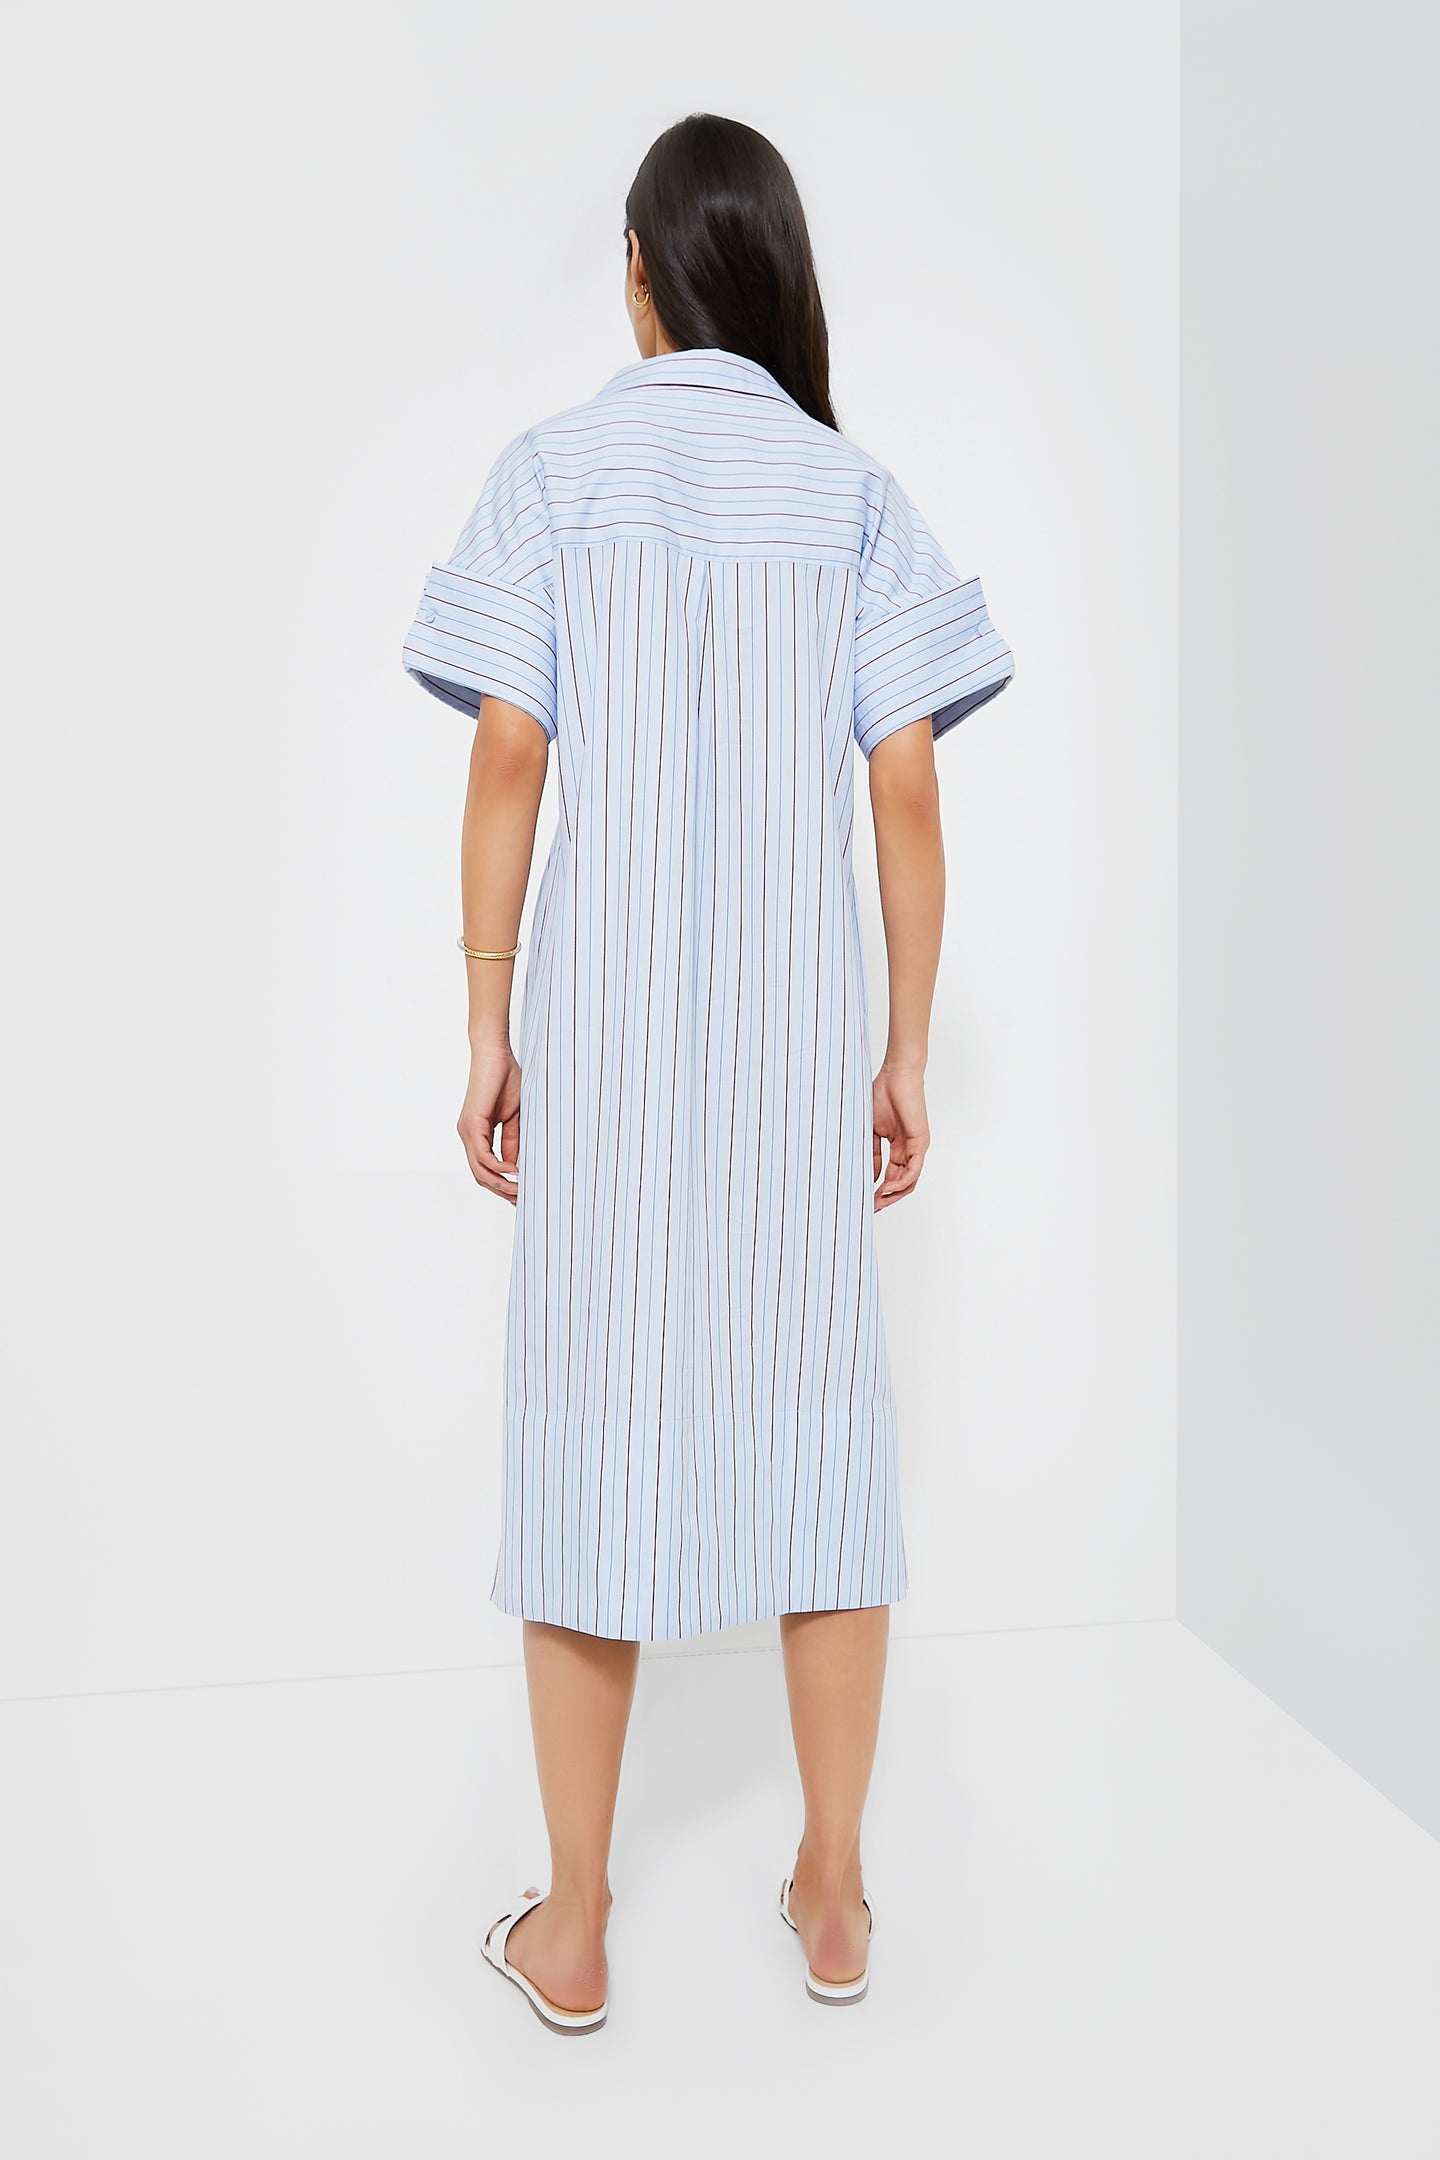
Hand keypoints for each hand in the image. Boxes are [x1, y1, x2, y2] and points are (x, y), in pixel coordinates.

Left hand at [458, 1041, 520, 1203]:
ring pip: (480, 1170)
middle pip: (480, 1176)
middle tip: (523, 1200)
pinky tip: (514, 1171)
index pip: (486, 1169)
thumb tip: (516, 1166)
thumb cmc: (507, 1080)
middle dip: (502, 1191)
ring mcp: (467, 1131)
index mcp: (477, 1135)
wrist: (495, 1054)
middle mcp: (468, 1136)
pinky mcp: (472, 1124)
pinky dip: (498, 1167)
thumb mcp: (515, 1118)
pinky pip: (483, 1156)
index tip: (522, 1196)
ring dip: (500, 1184)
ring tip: (521, 1191)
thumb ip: (513, 1141)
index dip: (502, 1185)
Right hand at [872, 1063, 929, 1211]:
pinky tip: (886, 1189)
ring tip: (877, 1202)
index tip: (865, 1200)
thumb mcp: (872, 1130)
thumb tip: (872, 1176)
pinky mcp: (920, 1142)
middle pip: (902, 1183)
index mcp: (898, 1146)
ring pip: (909, 1181)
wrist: (897, 1075)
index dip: (879, 1190)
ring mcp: (916, 1147)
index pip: (891, 1175)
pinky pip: (913, 1170)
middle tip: (870, 1208)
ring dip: (893, 1195)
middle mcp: (909, 1150)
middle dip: (886, 1198)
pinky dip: (901, 1182)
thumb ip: (873, 1154)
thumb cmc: (883, 1094)